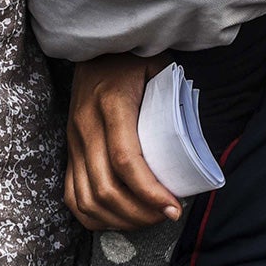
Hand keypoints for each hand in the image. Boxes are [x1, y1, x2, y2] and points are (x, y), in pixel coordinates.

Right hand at [65, 53, 180, 231]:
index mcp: (111, 103)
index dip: (149, 191)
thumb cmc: (134, 58)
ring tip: (148, 220)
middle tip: (168, 215)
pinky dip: (95, 216)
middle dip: (139, 213)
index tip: (174, 207)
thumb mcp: (161, 68)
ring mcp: (74, 141)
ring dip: (119, 219)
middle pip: (105, 187)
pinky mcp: (69, 150)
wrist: (96, 46)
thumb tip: (196, 145)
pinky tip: (120, 219)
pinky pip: (72, 195)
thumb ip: (176, 102)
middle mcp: (86, 126)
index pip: (125, 159)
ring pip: (87, 198)